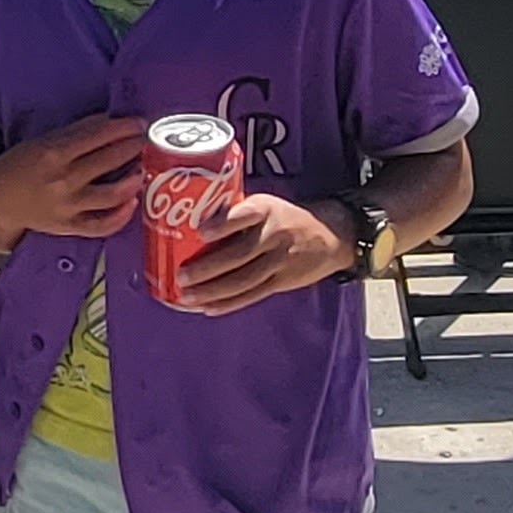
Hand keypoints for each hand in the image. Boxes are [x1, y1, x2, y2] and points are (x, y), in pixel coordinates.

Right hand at [0, 117, 144, 251]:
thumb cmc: (18, 167)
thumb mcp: (42, 142)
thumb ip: (75, 132)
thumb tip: (108, 122)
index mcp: (55, 153)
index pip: (99, 135)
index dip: (124, 127)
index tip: (138, 123)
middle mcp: (65, 179)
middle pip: (110, 160)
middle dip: (132, 147)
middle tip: (143, 140)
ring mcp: (69, 206)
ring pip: (113, 193)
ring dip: (133, 179)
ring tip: (140, 168)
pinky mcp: (70, 226)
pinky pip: (103, 225)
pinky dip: (121, 215)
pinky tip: (132, 202)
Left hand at [176, 193, 354, 313]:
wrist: (331, 236)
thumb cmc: (284, 217)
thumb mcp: (266, 204)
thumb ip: (237, 213)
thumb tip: (189, 221)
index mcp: (267, 210)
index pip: (245, 215)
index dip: (224, 224)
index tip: (201, 231)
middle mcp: (274, 235)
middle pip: (240, 255)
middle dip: (208, 268)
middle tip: (181, 275)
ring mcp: (280, 261)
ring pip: (243, 280)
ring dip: (212, 291)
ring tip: (186, 296)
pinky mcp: (282, 282)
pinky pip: (253, 295)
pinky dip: (229, 304)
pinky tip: (208, 308)